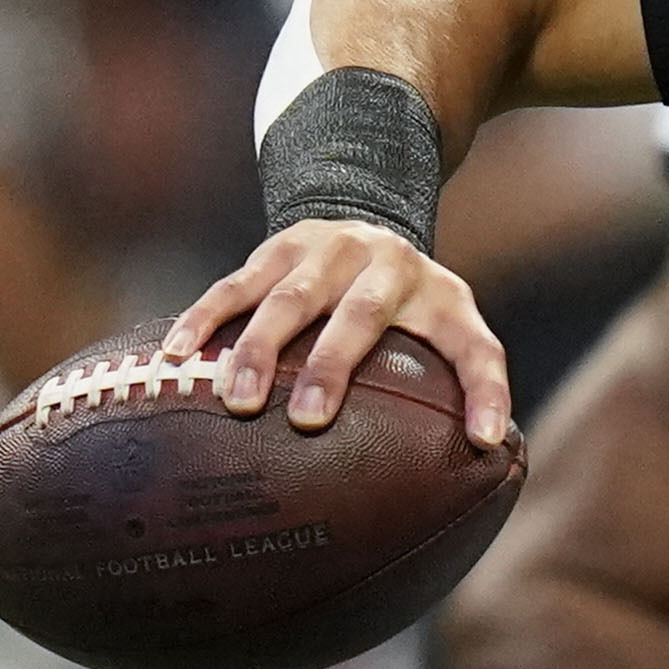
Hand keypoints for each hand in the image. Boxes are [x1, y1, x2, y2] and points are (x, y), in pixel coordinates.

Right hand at [163, 219, 511, 446]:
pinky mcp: (276, 248)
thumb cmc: (413, 303)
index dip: (488, 392)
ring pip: (287, 299)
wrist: (367, 219)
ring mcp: (327, 250)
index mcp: (442, 295)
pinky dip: (204, 320)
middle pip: (360, 315)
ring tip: (237, 401)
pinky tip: (177, 355)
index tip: (487, 440)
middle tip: (307, 422)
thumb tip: (491, 449)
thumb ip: (472, 381)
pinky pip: (234, 286)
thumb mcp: (453, 328)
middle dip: (332, 367)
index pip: (476, 348)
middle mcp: (386, 264)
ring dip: (259, 350)